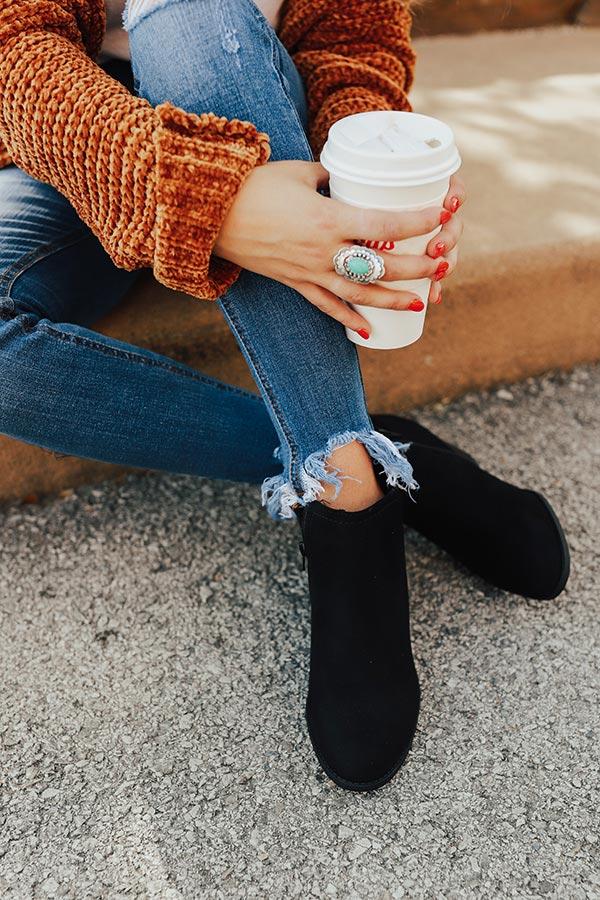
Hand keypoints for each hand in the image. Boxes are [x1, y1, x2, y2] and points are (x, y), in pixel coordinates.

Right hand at [214, 161, 458, 337]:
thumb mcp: (299, 172)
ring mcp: (309, 272)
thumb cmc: (253, 185)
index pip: (384, 225)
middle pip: (381, 266)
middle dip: (416, 268)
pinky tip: (366, 330)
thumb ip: (331, 177)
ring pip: (360, 293)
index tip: (441, 215)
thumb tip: (350, 176)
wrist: (211, 215)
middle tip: (442, 265)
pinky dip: (346, 318)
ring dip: (392, 299)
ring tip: (421, 301)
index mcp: (328, 219)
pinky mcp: (295, 283)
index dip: (417, 223)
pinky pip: (326, 306)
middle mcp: (323, 251)